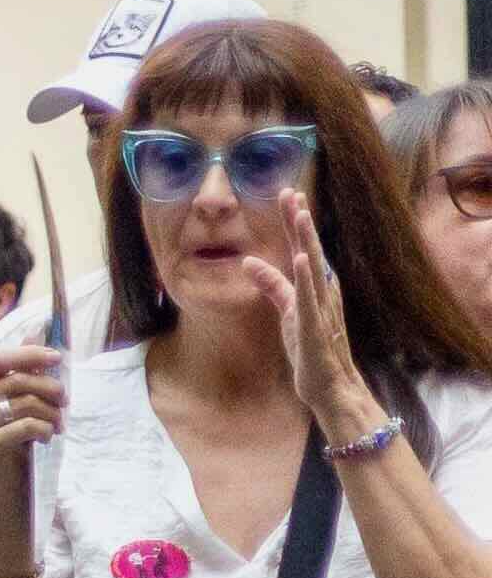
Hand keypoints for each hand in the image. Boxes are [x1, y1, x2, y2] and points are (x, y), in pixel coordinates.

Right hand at [0, 340, 66, 485]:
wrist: (9, 477)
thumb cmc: (18, 433)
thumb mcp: (21, 397)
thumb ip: (24, 366)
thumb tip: (37, 328)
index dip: (28, 355)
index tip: (57, 357)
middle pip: (17, 381)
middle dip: (50, 388)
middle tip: (65, 401)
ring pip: (27, 403)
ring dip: (53, 413)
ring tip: (58, 424)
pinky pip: (28, 425)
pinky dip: (46, 430)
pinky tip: (45, 437)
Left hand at [255, 194, 382, 447]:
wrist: (329, 386)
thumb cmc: (310, 348)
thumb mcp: (285, 311)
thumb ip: (271, 285)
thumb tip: (248, 261)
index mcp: (313, 287)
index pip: (303, 247)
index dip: (294, 222)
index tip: (287, 194)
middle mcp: (321, 291)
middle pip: (310, 249)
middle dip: (300, 221)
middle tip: (291, 191)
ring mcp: (320, 308)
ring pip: (313, 267)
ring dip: (306, 239)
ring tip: (299, 213)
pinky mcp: (313, 327)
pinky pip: (309, 299)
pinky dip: (307, 278)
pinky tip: (304, 259)